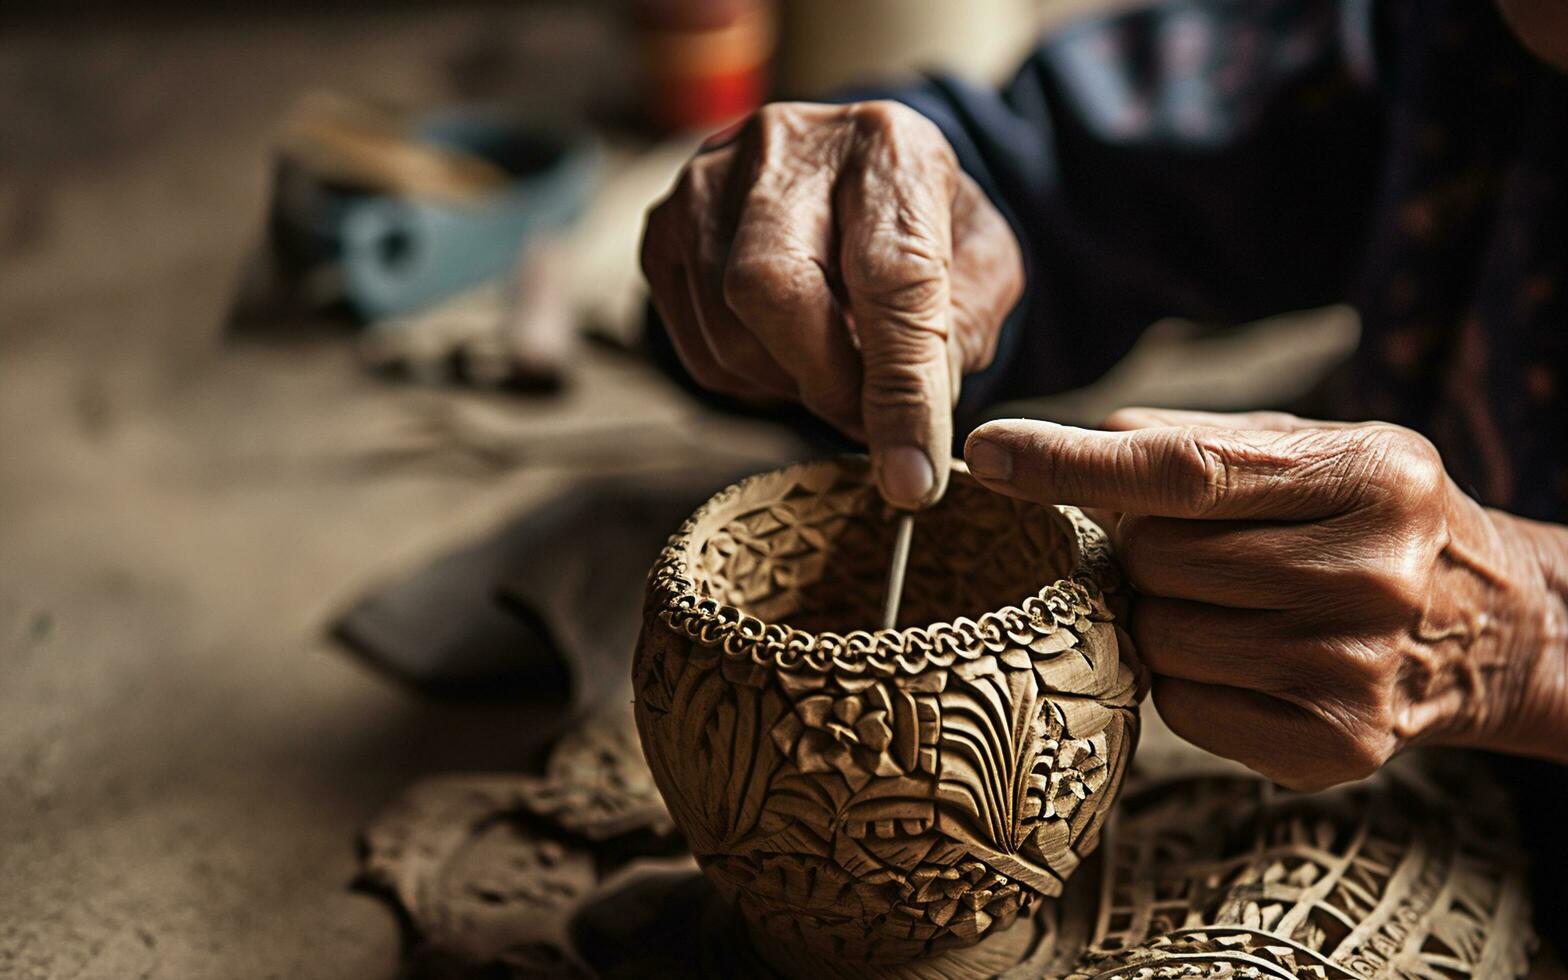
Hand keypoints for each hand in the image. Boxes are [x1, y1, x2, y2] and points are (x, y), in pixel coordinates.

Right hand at [641, 101, 1023, 507]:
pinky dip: (749, 378)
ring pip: (726, 325)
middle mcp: (784, 147)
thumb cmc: (926, 229)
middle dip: (824, 382)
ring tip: (836, 377)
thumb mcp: (982, 267)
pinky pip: (694, 343)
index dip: (899, 388)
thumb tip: (910, 431)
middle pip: (769, 288)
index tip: (911, 474)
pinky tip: (788, 356)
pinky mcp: (663, 229)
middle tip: (863, 423)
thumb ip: (960, 337)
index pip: (888, 276)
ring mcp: (707, 183)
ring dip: (788, 385)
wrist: (854, 178)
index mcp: (887, 147)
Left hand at [964, 408, 1565, 790]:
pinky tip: (1244, 654)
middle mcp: (1370, 574)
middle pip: (1156, 560)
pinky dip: (1187, 679)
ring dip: (1161, 616)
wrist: (1484, 622)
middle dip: (1143, 550)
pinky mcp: (1335, 743)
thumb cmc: (1365, 518)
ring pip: (1160, 638)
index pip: (1183, 469)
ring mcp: (1354, 668)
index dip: (1072, 464)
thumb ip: (1192, 440)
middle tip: (1192, 547)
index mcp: (1367, 475)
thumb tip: (1058, 448)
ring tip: (1225, 601)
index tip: (988, 454)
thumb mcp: (1311, 447)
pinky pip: (1184, 708)